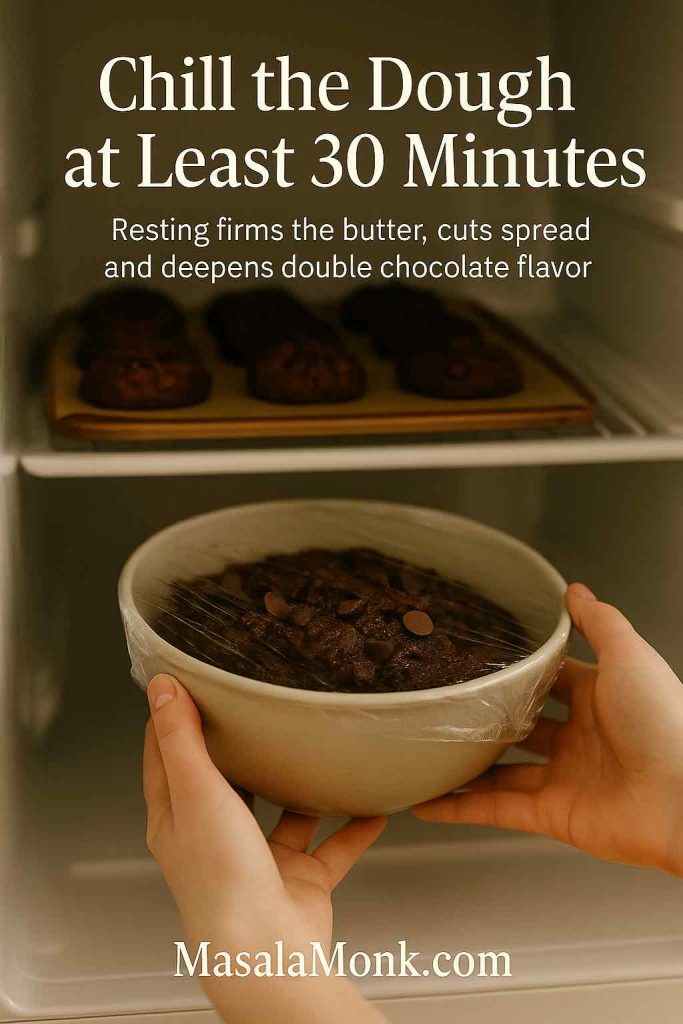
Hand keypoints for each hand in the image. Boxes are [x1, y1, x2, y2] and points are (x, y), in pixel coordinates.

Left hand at [143, 675, 386, 1022]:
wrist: (267, 951)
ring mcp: (260, 861)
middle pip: (228, 784)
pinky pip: (333, 847)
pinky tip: (374, 807)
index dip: (175, 721)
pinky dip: (354, 828)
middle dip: (244, 750)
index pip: (168, 759)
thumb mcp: (197, 792)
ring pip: (286, 814)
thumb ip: (181, 738)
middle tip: (262, 709)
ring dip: (305, 789)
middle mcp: (217, 840)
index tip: (191, 684)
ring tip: (323, 753)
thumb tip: (160, 688)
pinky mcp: (299, 881)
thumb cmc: (221, 878)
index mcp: (180, 819)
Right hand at [415, 583, 682, 876]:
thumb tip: (575, 591)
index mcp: (600, 698)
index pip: (551, 679)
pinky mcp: (552, 815)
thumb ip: (600, 623)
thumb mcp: (630, 656)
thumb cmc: (665, 724)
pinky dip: (460, 808)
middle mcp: (582, 738)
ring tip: (427, 751)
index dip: (519, 669)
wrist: (682, 800)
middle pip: (522, 725)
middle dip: (488, 716)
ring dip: (466, 764)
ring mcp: (565, 778)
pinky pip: (497, 809)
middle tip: (447, 703)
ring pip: (502, 770)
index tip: (482, 658)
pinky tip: (428, 800)